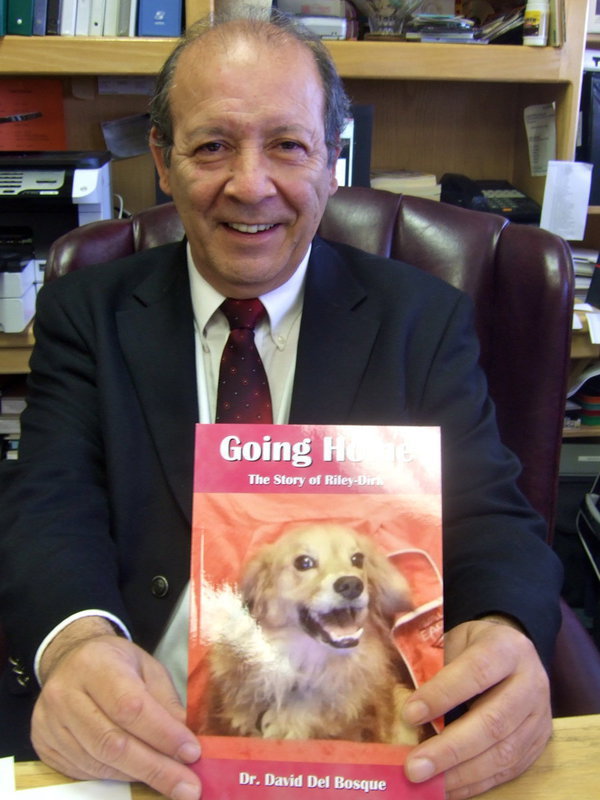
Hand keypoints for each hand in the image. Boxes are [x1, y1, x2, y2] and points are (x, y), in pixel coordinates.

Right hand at [32, 618, 201, 799]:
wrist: (69, 660)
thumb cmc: (115, 664)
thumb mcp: (147, 667)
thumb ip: (165, 701)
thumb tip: (186, 740)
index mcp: (95, 665)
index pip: (130, 706)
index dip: (162, 734)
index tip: (191, 752)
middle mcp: (65, 694)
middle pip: (112, 742)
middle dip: (155, 768)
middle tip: (187, 788)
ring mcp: (50, 723)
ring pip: (98, 763)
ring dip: (139, 776)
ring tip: (170, 781)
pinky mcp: (44, 746)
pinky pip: (84, 772)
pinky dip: (117, 777)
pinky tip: (138, 774)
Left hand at [402, 619, 551, 799]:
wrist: (513, 649)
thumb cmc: (473, 646)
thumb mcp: (456, 642)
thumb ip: (437, 671)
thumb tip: (406, 715)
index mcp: (506, 649)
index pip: (476, 672)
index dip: (443, 695)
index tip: (409, 715)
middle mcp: (530, 683)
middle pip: (493, 722)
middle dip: (450, 749)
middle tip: (414, 767)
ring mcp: (539, 716)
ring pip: (504, 752)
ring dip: (462, 774)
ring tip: (428, 784)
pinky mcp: (539, 743)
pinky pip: (509, 769)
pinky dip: (476, 783)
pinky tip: (449, 788)